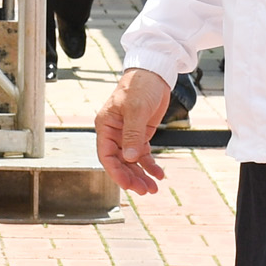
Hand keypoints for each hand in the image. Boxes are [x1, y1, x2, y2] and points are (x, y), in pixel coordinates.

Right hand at [94, 66, 173, 195]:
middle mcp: (114, 133)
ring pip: (131, 161)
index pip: (106, 155)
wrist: (154, 74)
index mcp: (106, 126)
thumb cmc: (139, 86)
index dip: (116, 172)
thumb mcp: (136, 110)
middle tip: (145, 190)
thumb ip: (132, 134)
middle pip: (119, 162)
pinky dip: (150, 165)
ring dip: (141, 175)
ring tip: (153, 188)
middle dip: (131, 177)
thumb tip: (129, 157)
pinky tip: (159, 174)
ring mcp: (127, 135)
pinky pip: (143, 154)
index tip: (128, 185)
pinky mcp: (140, 134)